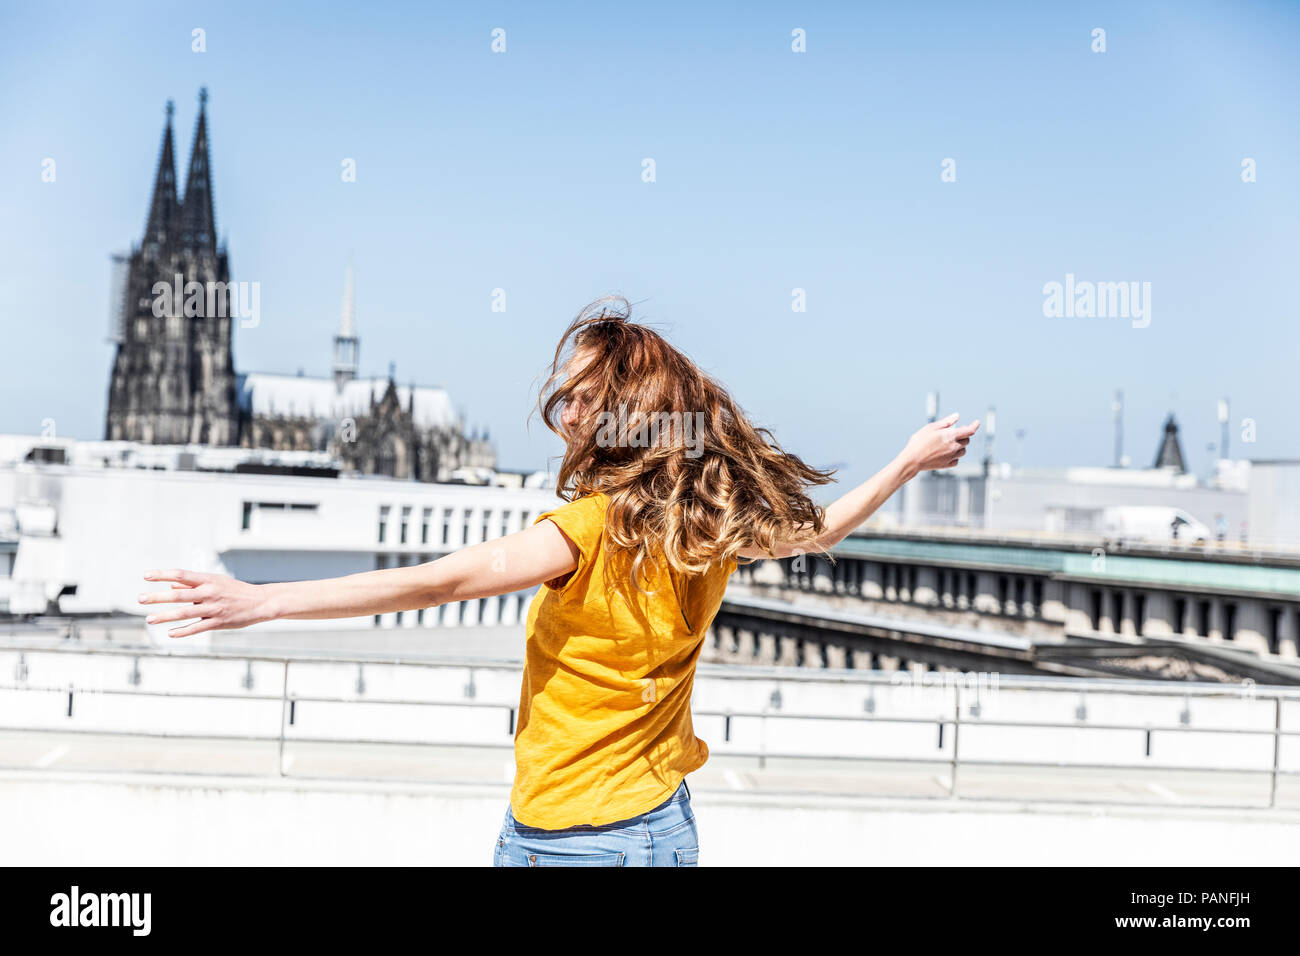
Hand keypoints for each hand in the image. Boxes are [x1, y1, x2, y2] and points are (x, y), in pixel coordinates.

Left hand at [138, 569, 274, 638]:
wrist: (260, 602)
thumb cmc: (235, 590)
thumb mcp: (216, 582)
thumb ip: (194, 585)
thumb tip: (172, 587)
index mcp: (208, 580)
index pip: (181, 574)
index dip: (163, 575)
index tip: (146, 576)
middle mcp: (209, 593)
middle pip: (179, 595)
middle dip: (157, 597)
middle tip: (140, 598)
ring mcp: (213, 608)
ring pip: (185, 613)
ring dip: (165, 616)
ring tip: (149, 619)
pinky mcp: (218, 622)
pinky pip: (197, 628)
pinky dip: (183, 631)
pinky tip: (170, 633)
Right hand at [899, 413, 979, 474]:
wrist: (912, 460)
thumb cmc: (919, 442)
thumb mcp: (931, 427)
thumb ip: (946, 422)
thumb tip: (957, 416)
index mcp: (950, 436)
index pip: (969, 431)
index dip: (975, 426)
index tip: (976, 422)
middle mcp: (953, 447)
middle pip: (967, 441)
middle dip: (964, 435)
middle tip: (957, 431)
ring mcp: (951, 457)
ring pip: (963, 451)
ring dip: (960, 445)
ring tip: (951, 442)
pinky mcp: (947, 465)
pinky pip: (957, 460)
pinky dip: (955, 455)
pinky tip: (948, 453)